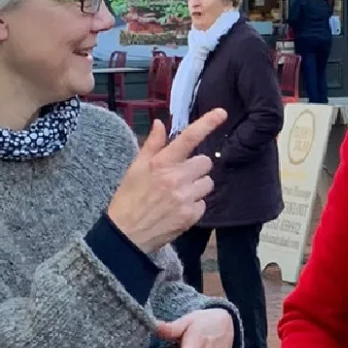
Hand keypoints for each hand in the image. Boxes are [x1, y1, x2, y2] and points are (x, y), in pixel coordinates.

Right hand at [108, 109, 226, 252]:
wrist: (126, 235)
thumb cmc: (129, 199)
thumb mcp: (135, 168)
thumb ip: (152, 145)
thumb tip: (160, 123)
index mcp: (161, 163)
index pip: (188, 138)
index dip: (207, 123)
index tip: (222, 113)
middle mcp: (175, 178)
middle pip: (205, 162)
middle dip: (196, 168)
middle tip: (180, 177)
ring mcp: (185, 198)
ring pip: (207, 183)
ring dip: (197, 186)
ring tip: (178, 195)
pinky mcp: (191, 216)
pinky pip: (204, 203)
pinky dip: (194, 205)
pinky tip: (179, 209)